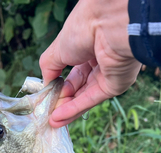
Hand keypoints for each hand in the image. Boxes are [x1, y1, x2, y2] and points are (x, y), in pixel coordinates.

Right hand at [39, 0, 140, 126]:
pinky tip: (59, 117)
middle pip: (79, 87)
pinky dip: (75, 109)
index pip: (73, 72)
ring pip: (84, 96)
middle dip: (62, 100)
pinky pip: (91, 99)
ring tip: (51, 120)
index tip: (47, 97)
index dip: (59, 85)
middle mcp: (99, 61)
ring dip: (67, 109)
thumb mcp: (57, 49)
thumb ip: (49, 68)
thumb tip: (46, 86)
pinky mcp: (114, 86)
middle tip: (47, 111)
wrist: (108, 24)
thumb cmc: (83, 27)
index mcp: (88, 47)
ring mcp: (108, 74)